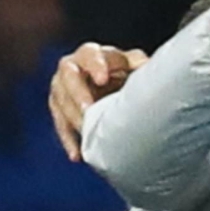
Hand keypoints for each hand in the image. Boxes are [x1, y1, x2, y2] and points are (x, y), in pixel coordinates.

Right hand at [48, 43, 147, 159]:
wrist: (115, 91)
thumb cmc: (128, 75)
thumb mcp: (136, 68)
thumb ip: (139, 66)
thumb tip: (150, 68)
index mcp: (95, 54)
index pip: (90, 54)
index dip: (95, 65)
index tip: (102, 79)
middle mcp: (74, 67)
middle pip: (68, 75)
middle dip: (77, 92)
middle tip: (87, 108)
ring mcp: (62, 86)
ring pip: (60, 100)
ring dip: (72, 117)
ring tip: (86, 132)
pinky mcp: (58, 106)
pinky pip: (60, 123)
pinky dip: (69, 140)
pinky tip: (77, 156)